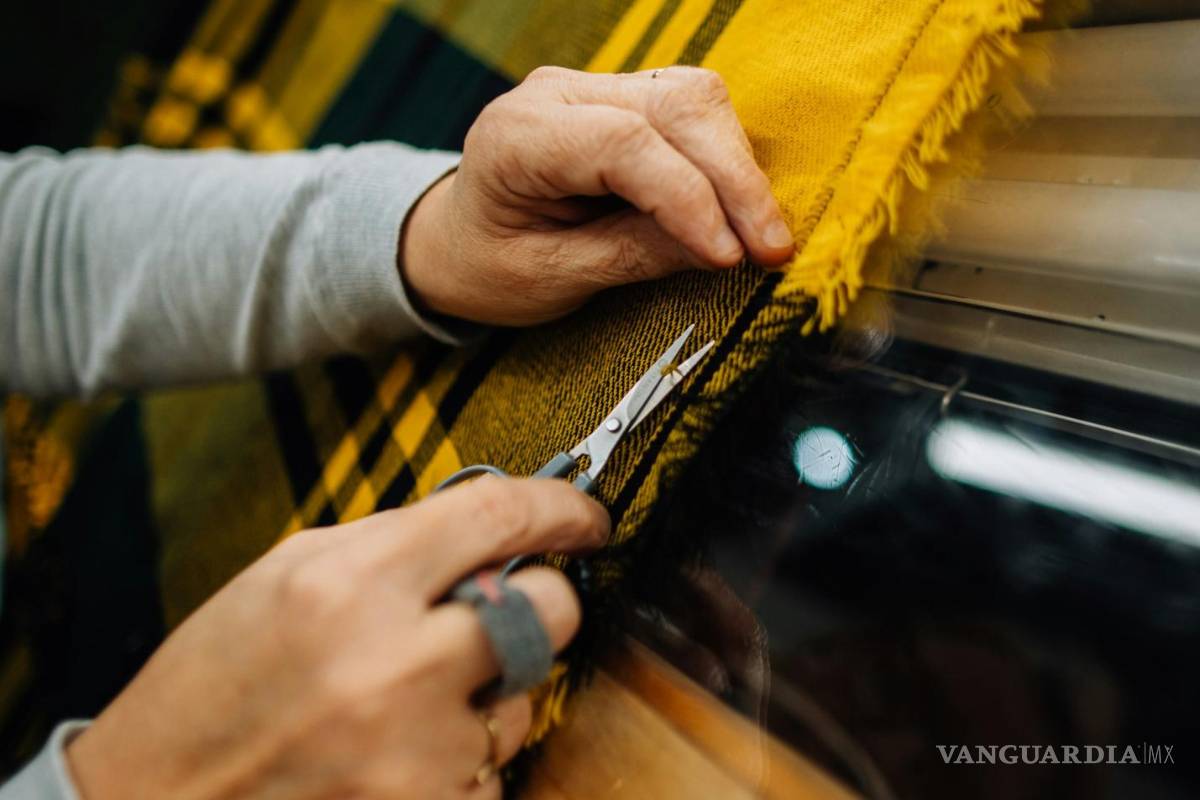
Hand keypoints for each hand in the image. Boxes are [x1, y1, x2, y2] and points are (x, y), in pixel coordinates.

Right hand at [66, 477, 608, 799]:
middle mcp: (397, 667)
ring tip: (408, 703)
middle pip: (550, 610)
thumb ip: (392, 546)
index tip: (584, 517)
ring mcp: (418, 754)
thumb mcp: (287, 576)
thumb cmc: (214, 684)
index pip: (499, 516)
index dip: (561, 508)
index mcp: (353, 584)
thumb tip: (484, 535)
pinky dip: (461, 760)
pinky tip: (398, 753)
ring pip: (526, 702)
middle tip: (502, 610)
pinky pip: (492, 772)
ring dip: (489, 693)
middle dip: (540, 601)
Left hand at [401, 66, 793, 325]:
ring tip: (763, 237)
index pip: (622, 144)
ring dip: (739, 168)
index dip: (687, 198)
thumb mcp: (549, 279)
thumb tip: (722, 248)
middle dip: (734, 181)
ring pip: (695, 98)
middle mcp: (558, 93)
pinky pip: (693, 111)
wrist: (460, 241)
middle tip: (773, 251)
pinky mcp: (626, 99)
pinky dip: (727, 160)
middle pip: (674, 107)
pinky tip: (741, 211)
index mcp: (518, 136)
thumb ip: (630, 256)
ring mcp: (595, 87)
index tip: (729, 258)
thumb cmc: (491, 267)